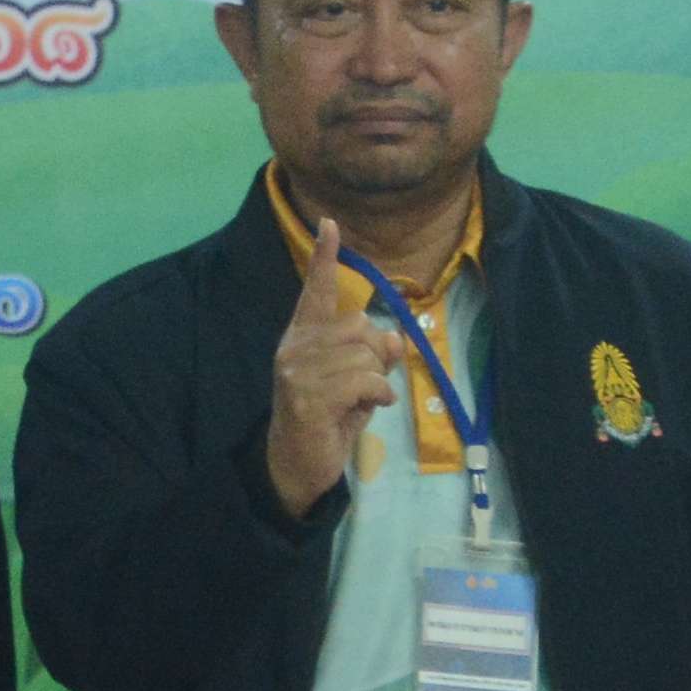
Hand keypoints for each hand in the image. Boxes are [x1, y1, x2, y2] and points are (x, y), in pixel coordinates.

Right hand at [262, 223, 406, 517]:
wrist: (295, 465)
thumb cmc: (328, 420)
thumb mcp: (357, 384)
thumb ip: (373, 357)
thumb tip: (396, 338)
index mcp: (302, 338)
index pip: (316, 291)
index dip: (325, 258)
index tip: (330, 224)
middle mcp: (295, 347)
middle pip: (359, 326)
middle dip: (376, 354)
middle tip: (366, 384)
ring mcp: (297, 371)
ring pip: (365, 355)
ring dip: (376, 381)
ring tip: (360, 401)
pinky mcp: (308, 397)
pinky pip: (365, 380)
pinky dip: (376, 395)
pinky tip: (365, 409)